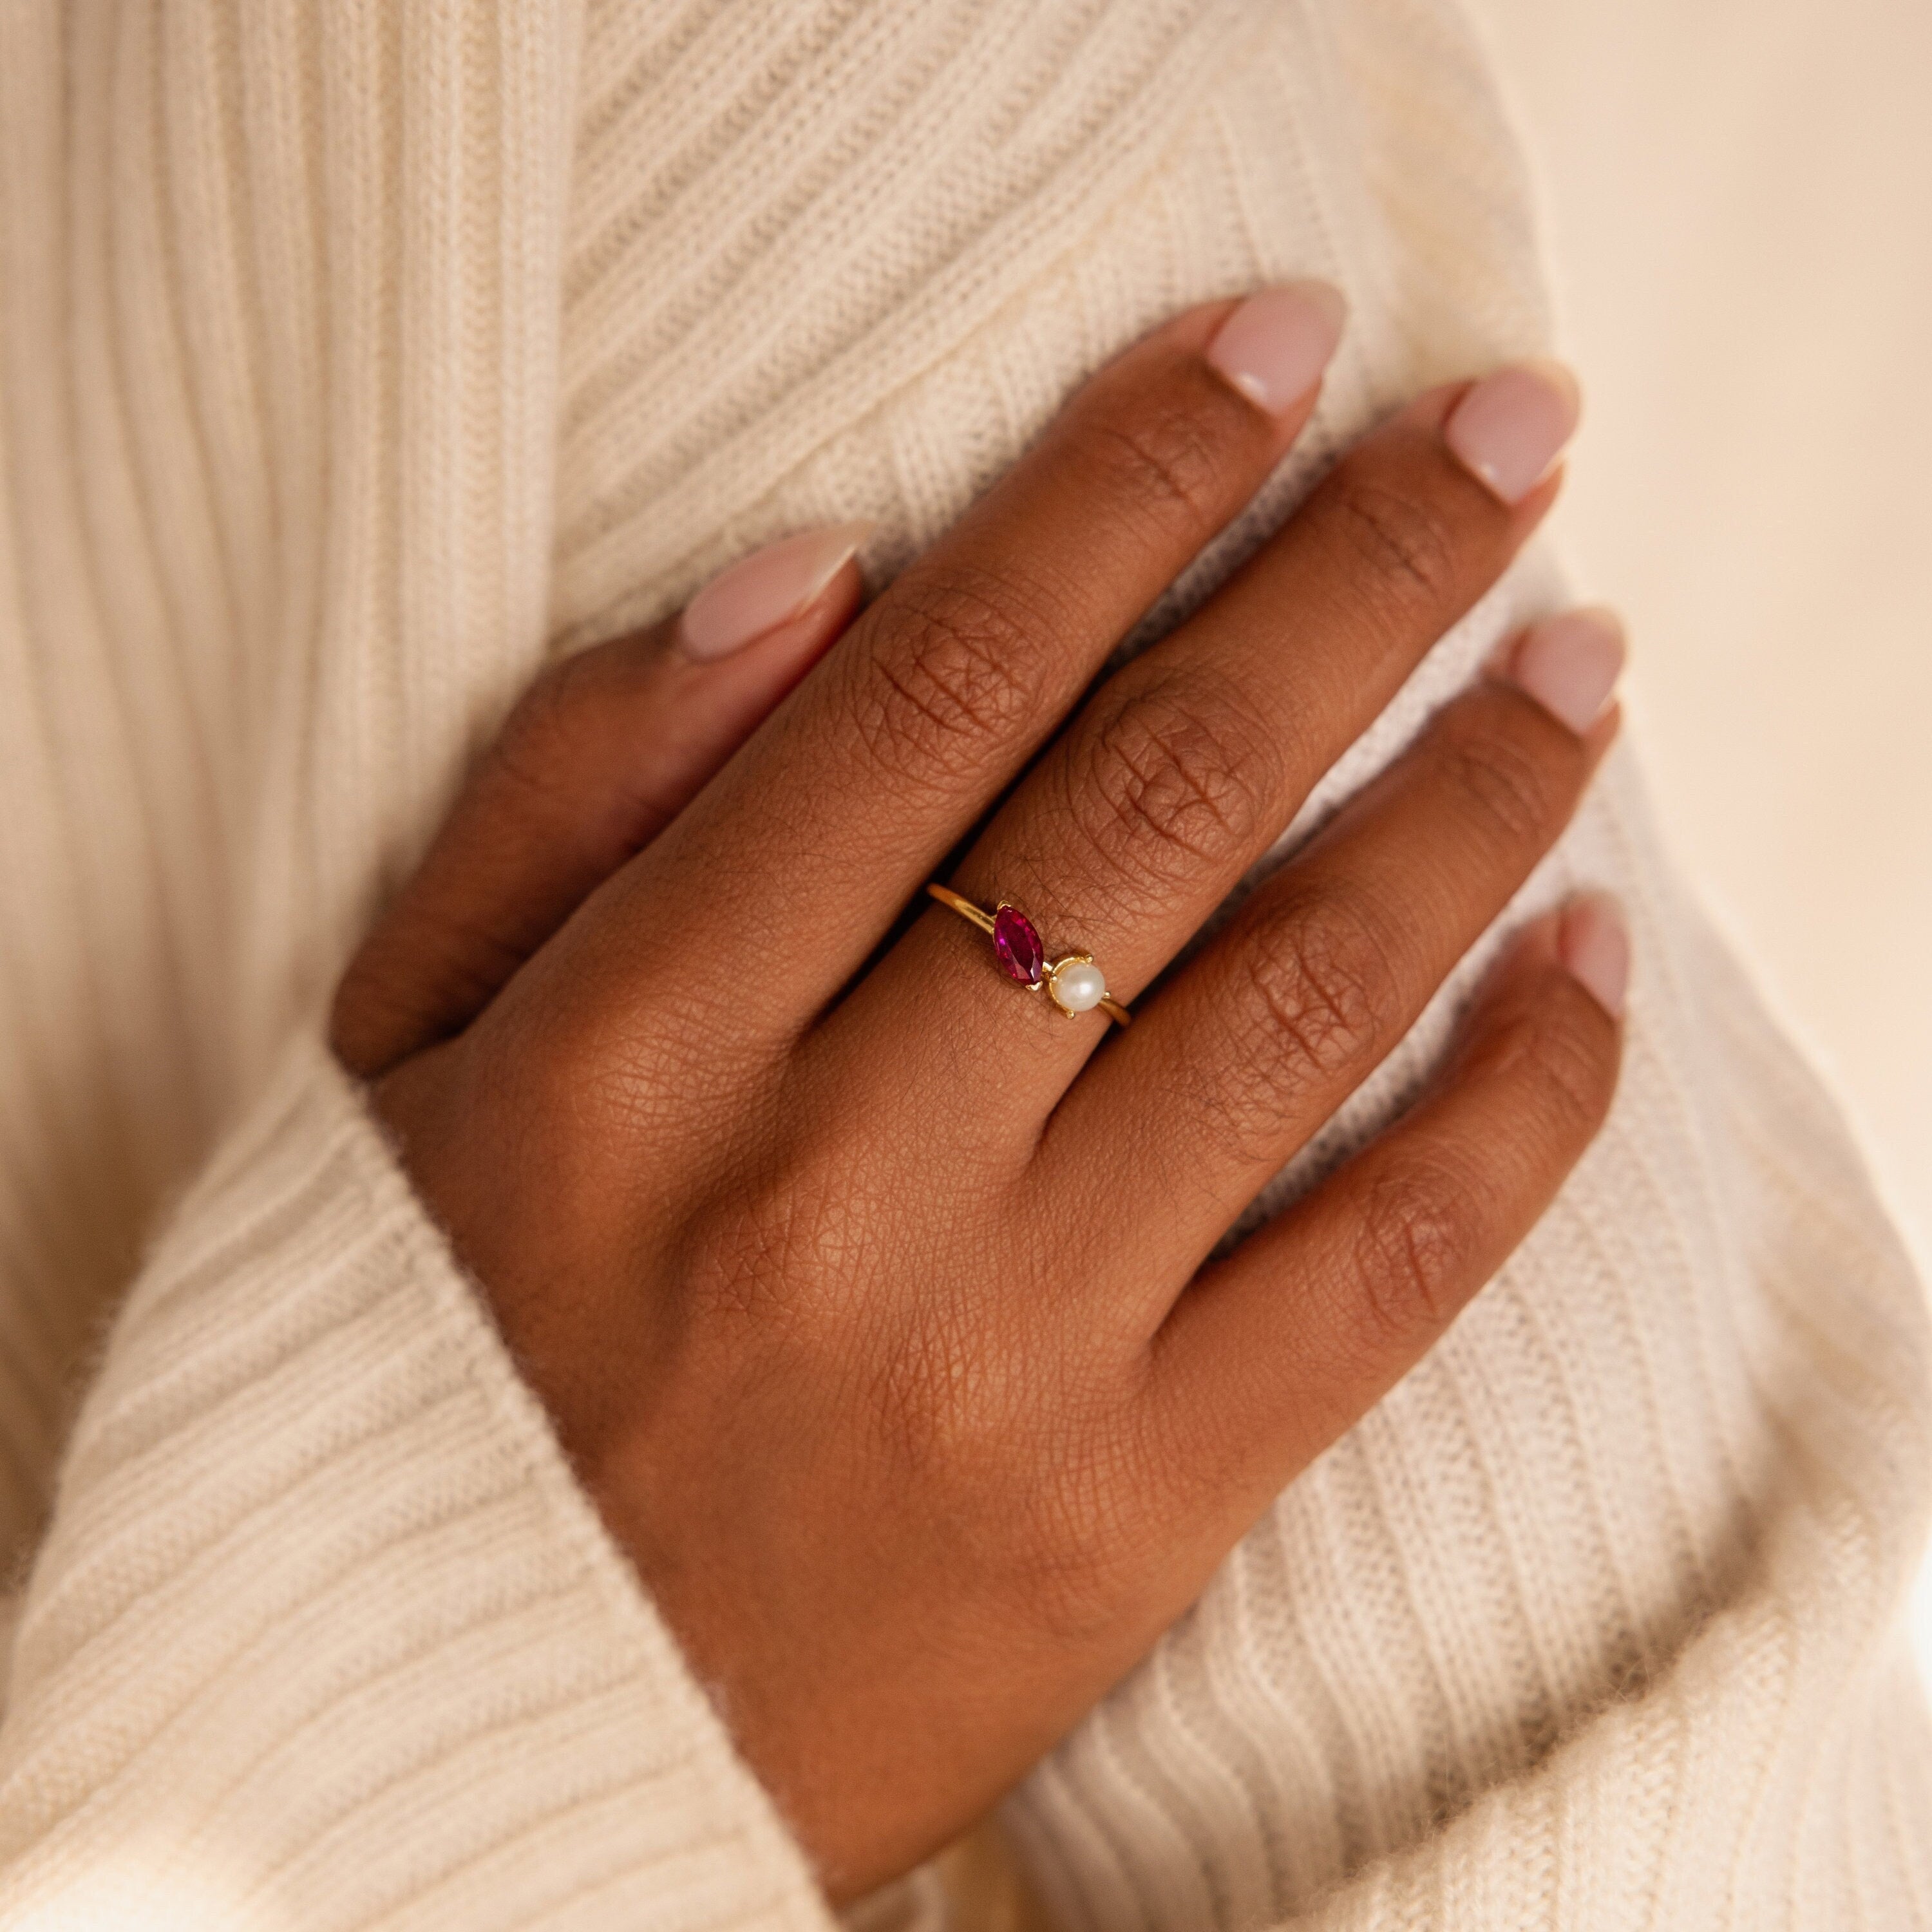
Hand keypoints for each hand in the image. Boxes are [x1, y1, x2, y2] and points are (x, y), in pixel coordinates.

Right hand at [332, 287, 1626, 1899]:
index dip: (1125, 482)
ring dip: (1476, 795)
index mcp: (631, 1041)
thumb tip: (811, 576)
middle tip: (1504, 438)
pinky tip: (1592, 963)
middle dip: (1358, 577)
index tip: (1272, 350)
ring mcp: (1010, 1348)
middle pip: (1161, 793)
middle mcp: (838, 1173)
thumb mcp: (394, 1059)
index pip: (936, 685)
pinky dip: (1523, 1099)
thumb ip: (566, 796)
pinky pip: (1390, 1265)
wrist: (498, 1729)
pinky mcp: (1139, 1503)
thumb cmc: (439, 1356)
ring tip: (1579, 663)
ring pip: (1309, 995)